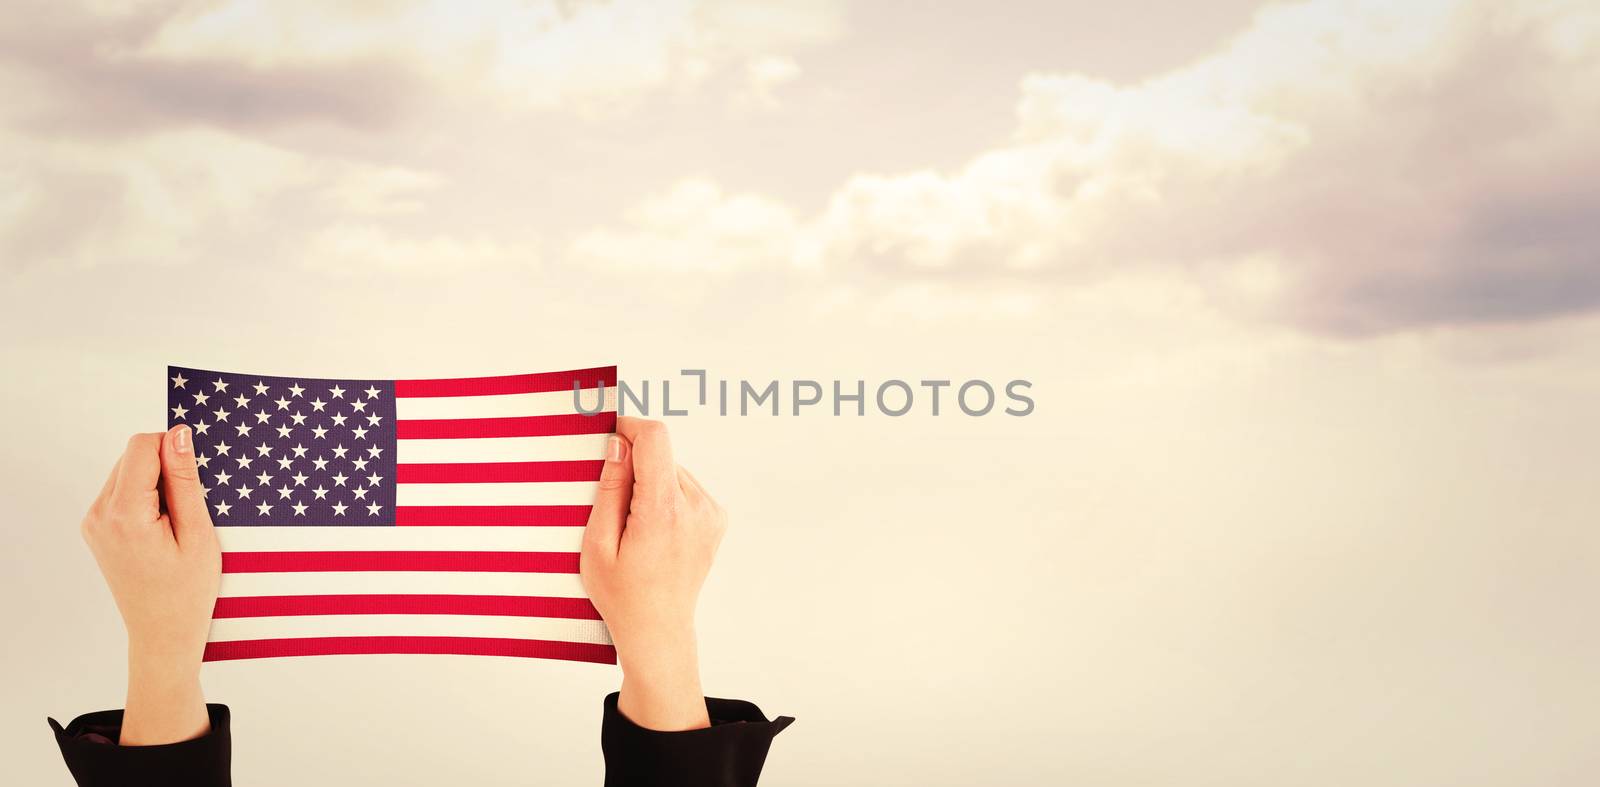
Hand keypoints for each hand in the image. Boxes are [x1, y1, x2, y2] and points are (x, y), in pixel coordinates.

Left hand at [81, 426, 220, 744]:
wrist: (162, 634)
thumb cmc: (188, 591)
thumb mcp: (198, 532)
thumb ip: (184, 480)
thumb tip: (178, 434)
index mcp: (124, 514)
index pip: (142, 446)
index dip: (174, 450)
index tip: (194, 480)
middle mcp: (99, 514)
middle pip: (133, 456)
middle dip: (165, 469)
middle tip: (187, 511)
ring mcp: (93, 522)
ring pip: (127, 470)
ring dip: (155, 483)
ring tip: (175, 523)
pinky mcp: (95, 528)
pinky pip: (121, 491)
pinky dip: (145, 497)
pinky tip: (161, 528)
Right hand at [581, 417, 726, 730]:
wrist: (658, 630)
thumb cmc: (622, 594)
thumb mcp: (597, 543)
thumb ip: (610, 489)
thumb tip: (618, 444)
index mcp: (663, 511)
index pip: (656, 439)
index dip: (630, 428)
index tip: (612, 437)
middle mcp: (696, 507)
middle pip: (662, 455)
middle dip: (635, 467)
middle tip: (616, 507)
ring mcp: (711, 514)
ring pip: (674, 470)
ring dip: (651, 482)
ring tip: (636, 526)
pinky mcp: (717, 519)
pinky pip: (686, 488)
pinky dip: (667, 496)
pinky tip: (655, 530)